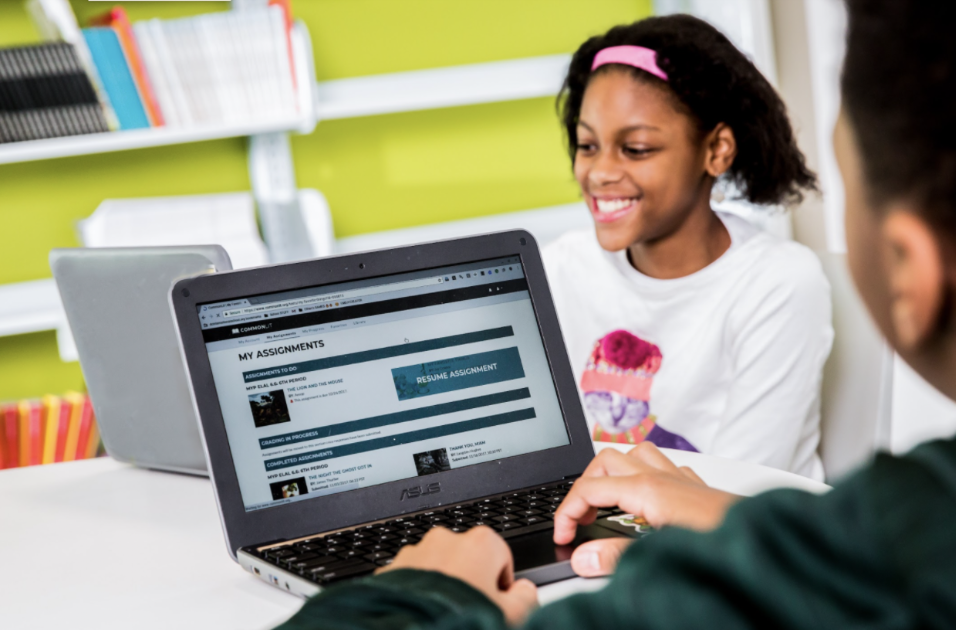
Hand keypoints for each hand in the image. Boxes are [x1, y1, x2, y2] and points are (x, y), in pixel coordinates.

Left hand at [377, 526, 537, 625]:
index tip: (495, 604)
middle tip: (469, 611)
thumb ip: (525, 598)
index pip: (502, 558)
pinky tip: (424, 612)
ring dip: (443, 586)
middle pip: (469, 560)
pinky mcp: (393, 567)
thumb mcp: (510, 616)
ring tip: (444, 614)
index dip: (501, 586)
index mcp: (480, 543)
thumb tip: (525, 592)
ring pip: (438, 567)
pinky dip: (419, 592)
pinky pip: (412, 577)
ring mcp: (417, 551)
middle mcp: (447, 539)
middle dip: (470, 582)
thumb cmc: (461, 619)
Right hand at [554, 443, 739, 576]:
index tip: (563, 535)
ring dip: (613, 474)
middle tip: (579, 520)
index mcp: (648, 490)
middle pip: (604, 461)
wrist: (768, 542)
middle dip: (584, 487)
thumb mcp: (660, 554)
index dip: (567, 512)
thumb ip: (617, 556)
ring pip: (633, 454)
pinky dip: (643, 477)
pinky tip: (645, 501)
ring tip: (605, 504)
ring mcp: (680, 479)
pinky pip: (662, 466)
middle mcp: (662, 476)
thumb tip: (583, 558)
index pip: (589, 489)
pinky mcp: (695, 488)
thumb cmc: (725, 543)